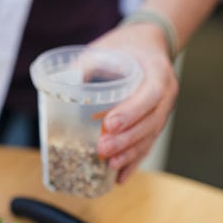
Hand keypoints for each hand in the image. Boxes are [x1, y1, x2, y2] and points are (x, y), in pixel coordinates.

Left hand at [89, 22, 178, 183]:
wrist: (148, 45)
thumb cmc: (125, 47)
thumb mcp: (106, 48)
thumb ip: (85, 65)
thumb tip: (56, 84)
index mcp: (157, 72)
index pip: (149, 95)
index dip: (131, 112)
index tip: (109, 124)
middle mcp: (166, 94)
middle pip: (151, 122)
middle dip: (126, 139)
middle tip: (102, 148)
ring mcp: (162, 111)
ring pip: (149, 137)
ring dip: (129, 154)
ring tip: (110, 165)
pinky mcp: (154, 124)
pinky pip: (146, 146)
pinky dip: (133, 163)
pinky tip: (119, 177)